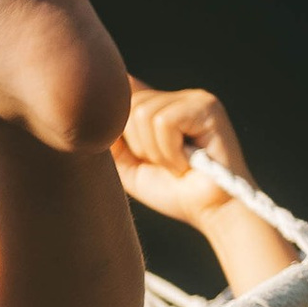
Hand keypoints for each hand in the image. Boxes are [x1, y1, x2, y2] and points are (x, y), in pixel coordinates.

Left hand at [113, 83, 247, 224]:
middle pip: (130, 105)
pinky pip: (164, 122)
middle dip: (139, 146)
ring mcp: (193, 99)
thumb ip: (112, 137)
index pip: (124, 95)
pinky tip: (187, 163)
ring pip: (144, 114)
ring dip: (156, 152)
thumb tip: (96, 105)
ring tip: (178, 165)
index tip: (136, 155)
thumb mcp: (129, 165)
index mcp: (161, 108)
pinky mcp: (206, 106)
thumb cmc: (173, 192)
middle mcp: (177, 98)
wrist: (210, 211)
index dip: (119, 126)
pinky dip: (170, 151)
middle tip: (166, 166)